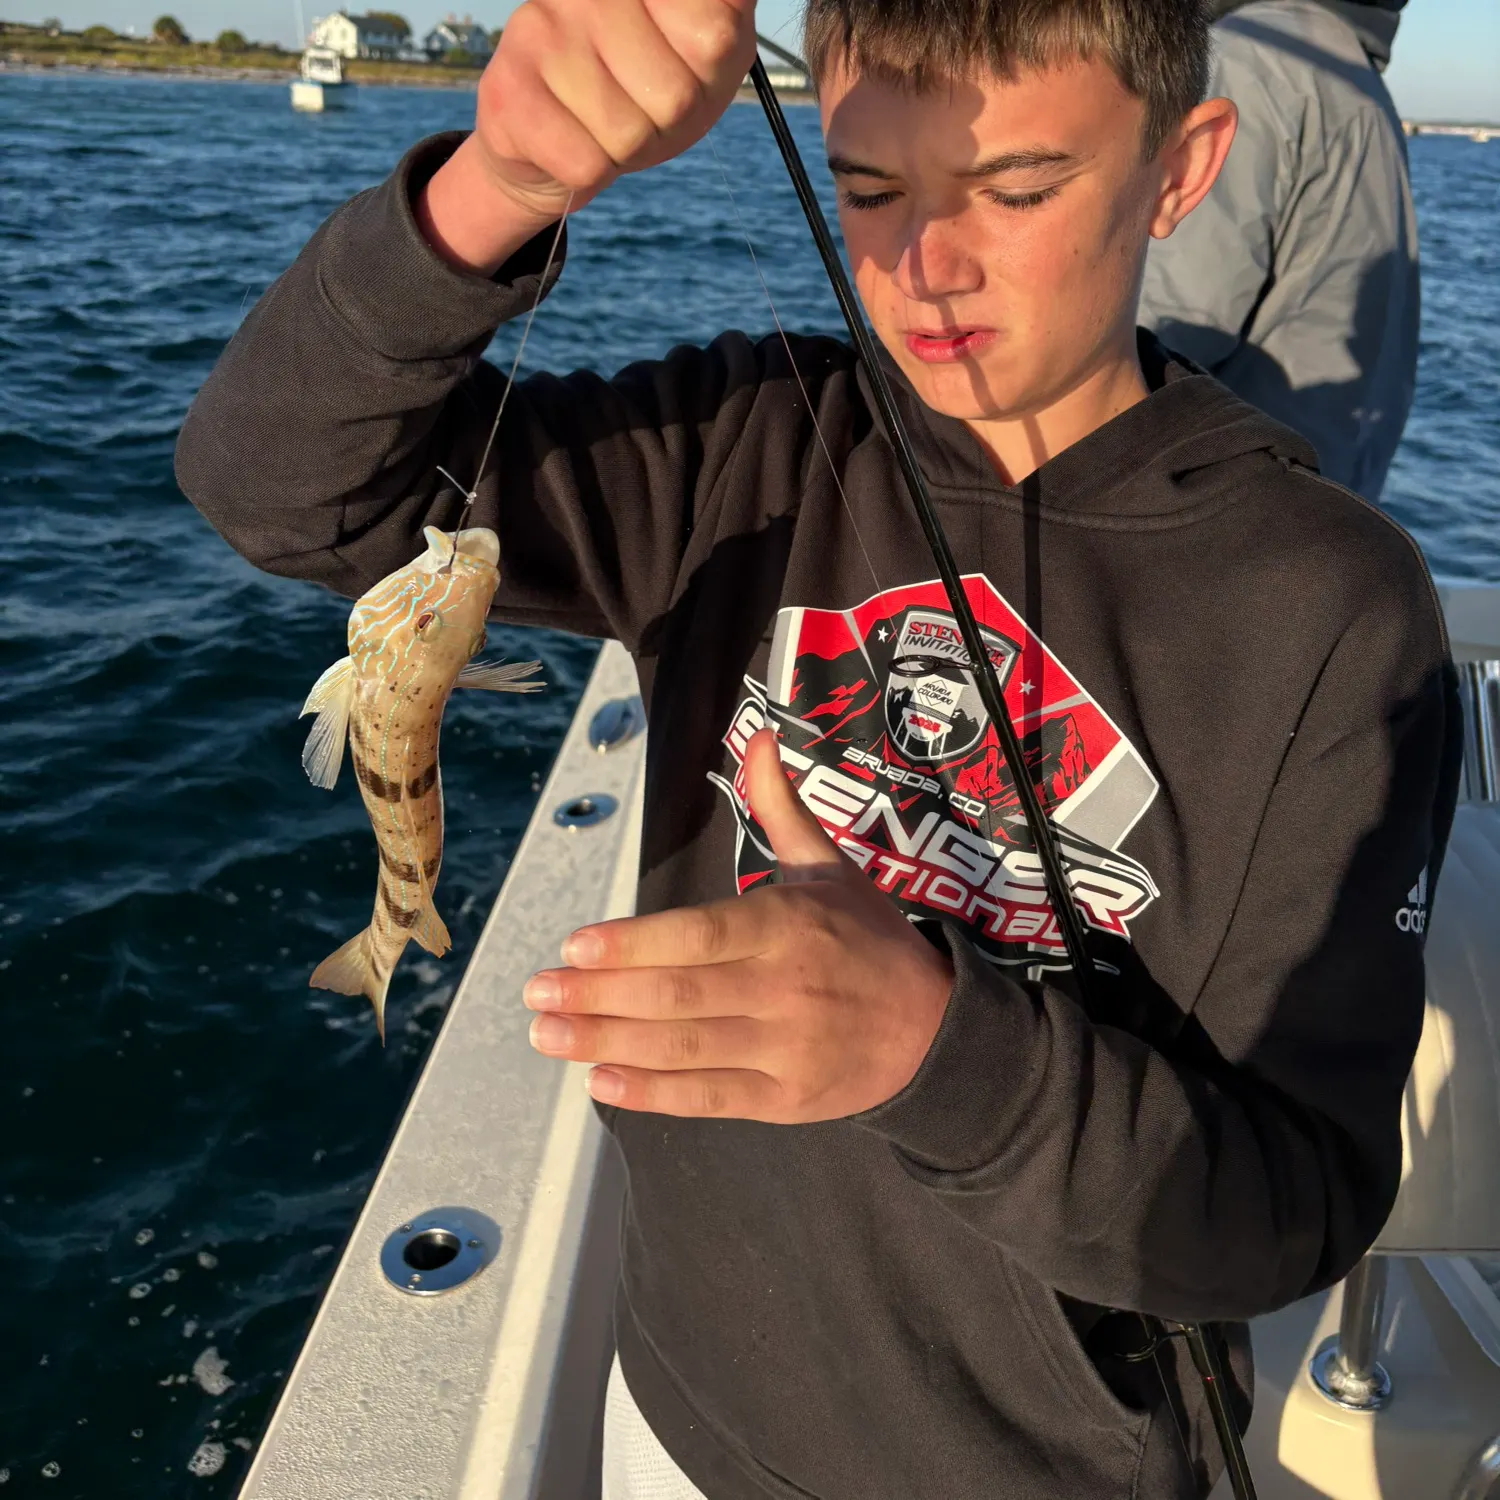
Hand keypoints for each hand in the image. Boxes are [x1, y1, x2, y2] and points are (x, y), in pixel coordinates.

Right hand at [418, 0, 757, 273]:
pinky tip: (569, 143)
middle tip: (637, 110)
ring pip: (629, 134)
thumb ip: (723, 16)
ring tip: (603, 128)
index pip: (713, 36)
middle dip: (666, 125)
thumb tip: (736, 4)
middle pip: (675, 96)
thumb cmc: (639, 94)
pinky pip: (587, 164)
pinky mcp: (508, 89)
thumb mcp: (702, 52)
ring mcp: (540, 30)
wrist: (549, 146)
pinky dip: (589, 172)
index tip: (677, 72)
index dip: (705, 79)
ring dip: (626, 151)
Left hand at [523, 728, 954, 1120]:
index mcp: (788, 925)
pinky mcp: (784, 1099)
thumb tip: (756, 736)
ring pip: (683, 1046)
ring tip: (549, 1035)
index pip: (698, 934)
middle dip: (598, 995)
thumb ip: (781, 806)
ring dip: (608, 1042)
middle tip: (536, 994)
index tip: (575, 944)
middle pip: (677, 994)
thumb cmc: (868, 941)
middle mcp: (783, 987)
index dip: (633, 942)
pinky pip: (709, 1097)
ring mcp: (784, 1049)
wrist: (934, 1030)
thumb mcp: (829, 866)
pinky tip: (602, 1081)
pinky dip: (654, 1092)